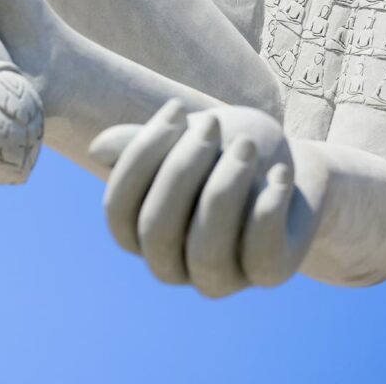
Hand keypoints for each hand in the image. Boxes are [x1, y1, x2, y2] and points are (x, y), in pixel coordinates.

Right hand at [90, 101, 323, 297]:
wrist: (287, 156)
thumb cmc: (222, 146)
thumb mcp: (183, 135)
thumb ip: (142, 144)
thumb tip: (98, 149)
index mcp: (143, 233)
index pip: (119, 211)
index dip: (140, 158)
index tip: (176, 109)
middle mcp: (175, 263)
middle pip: (157, 231)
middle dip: (182, 169)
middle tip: (213, 123)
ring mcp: (222, 275)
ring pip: (206, 252)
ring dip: (226, 186)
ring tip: (246, 144)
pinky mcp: (269, 272)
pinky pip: (262, 256)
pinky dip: (268, 206)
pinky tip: (279, 172)